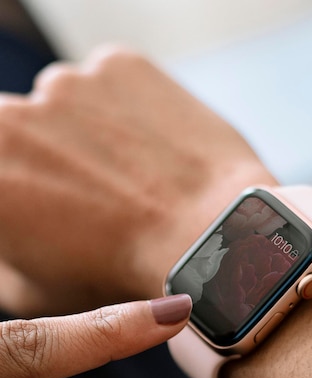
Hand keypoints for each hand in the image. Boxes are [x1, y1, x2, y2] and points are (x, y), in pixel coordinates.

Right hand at [0, 46, 275, 315]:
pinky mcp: (119, 65)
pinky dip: (127, 113)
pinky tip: (152, 154)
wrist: (203, 242)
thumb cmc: (119, 275)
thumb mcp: (31, 290)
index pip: (0, 168)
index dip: (20, 189)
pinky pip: (113, 86)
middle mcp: (13, 116)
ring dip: (86, 133)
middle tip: (89, 195)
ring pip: (67, 105)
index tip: (44, 205)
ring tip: (129, 177)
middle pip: (22, 132)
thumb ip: (2, 254)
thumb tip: (7, 236)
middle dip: (47, 160)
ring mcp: (69, 83)